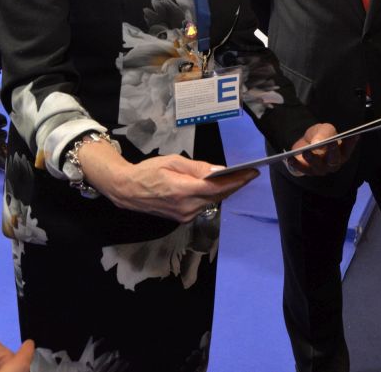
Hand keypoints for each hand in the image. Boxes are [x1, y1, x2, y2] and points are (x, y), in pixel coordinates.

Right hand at [80, 143, 257, 222]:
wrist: (128, 191)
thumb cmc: (148, 171)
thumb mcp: (172, 162)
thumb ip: (196, 168)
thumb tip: (218, 170)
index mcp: (183, 190)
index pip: (217, 186)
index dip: (237, 181)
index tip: (252, 173)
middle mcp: (186, 206)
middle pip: (218, 195)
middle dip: (235, 184)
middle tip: (249, 173)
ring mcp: (185, 215)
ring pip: (212, 201)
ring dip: (224, 190)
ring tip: (237, 178)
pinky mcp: (183, 219)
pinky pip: (203, 205)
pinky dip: (212, 196)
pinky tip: (218, 187)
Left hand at [287, 122, 355, 174]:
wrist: (307, 142)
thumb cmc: (321, 135)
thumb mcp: (324, 129)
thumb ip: (324, 134)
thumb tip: (318, 143)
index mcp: (342, 153)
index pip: (348, 148)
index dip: (351, 143)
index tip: (353, 135)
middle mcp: (334, 164)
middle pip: (334, 160)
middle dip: (332, 152)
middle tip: (330, 143)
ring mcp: (321, 169)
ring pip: (318, 166)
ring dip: (312, 159)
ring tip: (306, 151)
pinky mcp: (308, 171)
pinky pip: (302, 169)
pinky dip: (296, 164)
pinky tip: (289, 158)